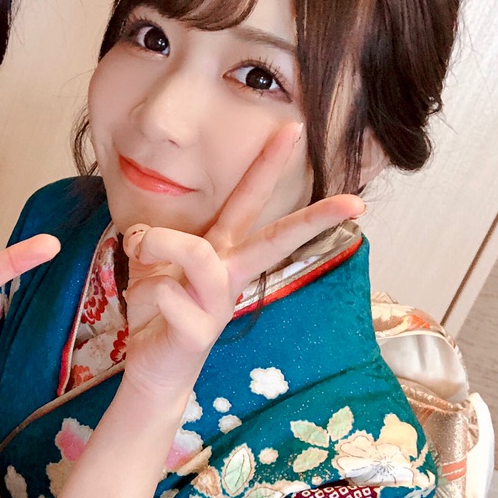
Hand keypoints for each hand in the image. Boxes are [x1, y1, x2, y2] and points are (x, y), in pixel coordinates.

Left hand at [121, 124, 364, 397]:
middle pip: (274, 240)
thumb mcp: (152, 262)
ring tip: (142, 251)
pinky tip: (150, 307)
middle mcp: (230, 275)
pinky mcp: (200, 333)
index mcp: (222, 251)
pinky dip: (149, 290)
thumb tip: (146, 231)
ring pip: (202, 256)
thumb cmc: (160, 310)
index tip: (294, 129)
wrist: (152, 368)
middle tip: (354, 202)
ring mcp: (219, 306)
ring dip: (163, 243)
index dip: (267, 165)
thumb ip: (154, 238)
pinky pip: (170, 292)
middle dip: (313, 219)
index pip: (248, 201)